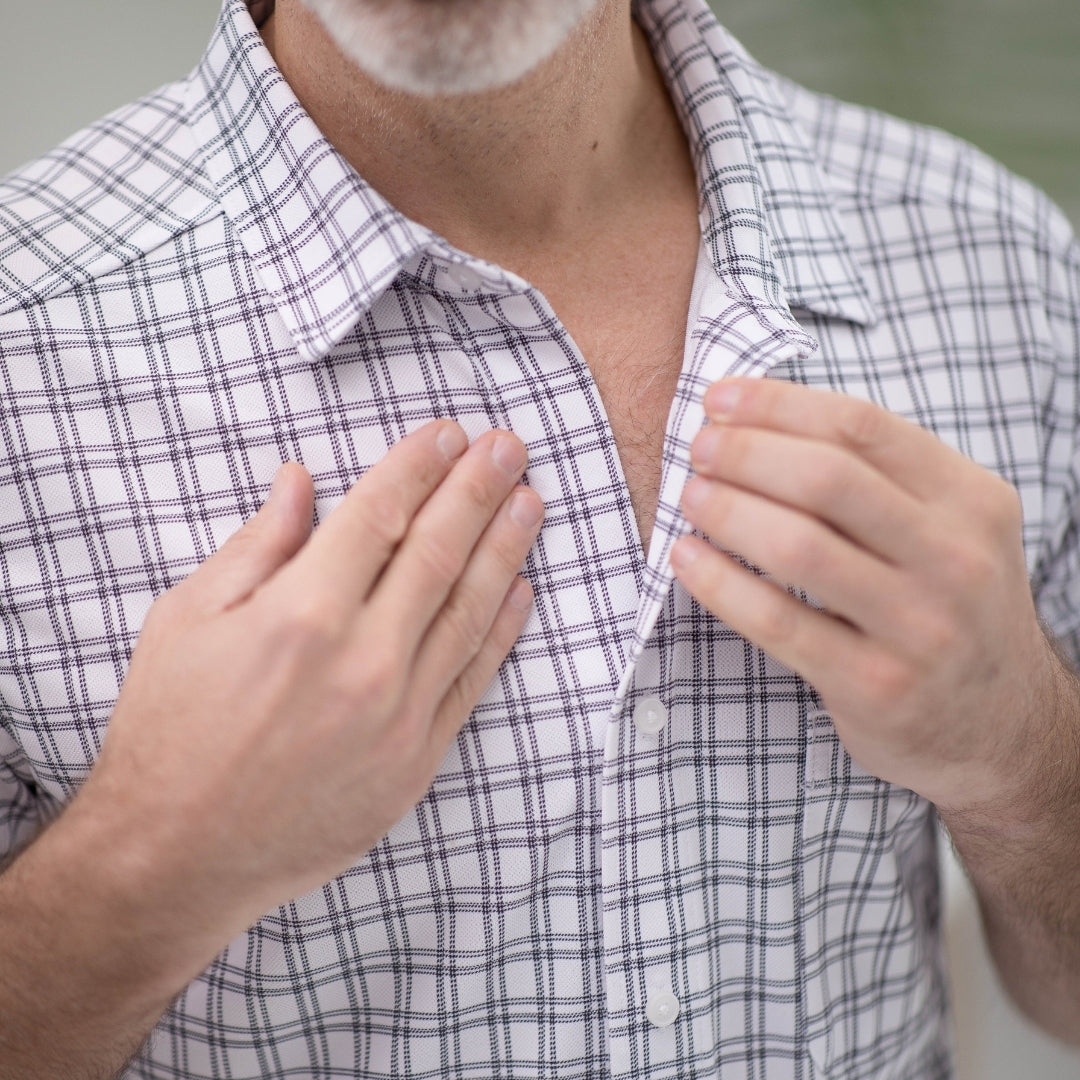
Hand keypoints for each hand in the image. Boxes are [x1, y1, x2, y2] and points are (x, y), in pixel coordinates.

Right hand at [76, 419, 542, 937]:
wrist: (174, 856)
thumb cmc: (169, 731)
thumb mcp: (187, 620)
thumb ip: (258, 545)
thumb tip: (302, 480)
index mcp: (301, 614)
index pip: (379, 515)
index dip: (418, 466)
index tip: (448, 432)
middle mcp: (362, 660)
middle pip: (438, 551)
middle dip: (478, 489)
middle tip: (509, 445)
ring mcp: (398, 714)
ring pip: (469, 610)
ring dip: (505, 548)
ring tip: (530, 500)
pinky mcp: (416, 760)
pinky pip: (472, 680)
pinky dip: (500, 630)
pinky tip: (520, 590)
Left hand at [670, 378, 1063, 810]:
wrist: (1004, 725)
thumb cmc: (946, 606)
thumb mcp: (948, 529)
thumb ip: (879, 478)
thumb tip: (757, 420)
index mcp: (970, 500)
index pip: (861, 427)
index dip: (776, 405)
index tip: (718, 399)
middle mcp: (955, 558)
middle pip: (827, 478)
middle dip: (745, 452)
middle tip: (698, 448)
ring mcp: (920, 627)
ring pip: (799, 547)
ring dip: (727, 511)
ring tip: (690, 496)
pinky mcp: (877, 686)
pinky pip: (779, 622)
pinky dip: (720, 584)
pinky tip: (686, 559)